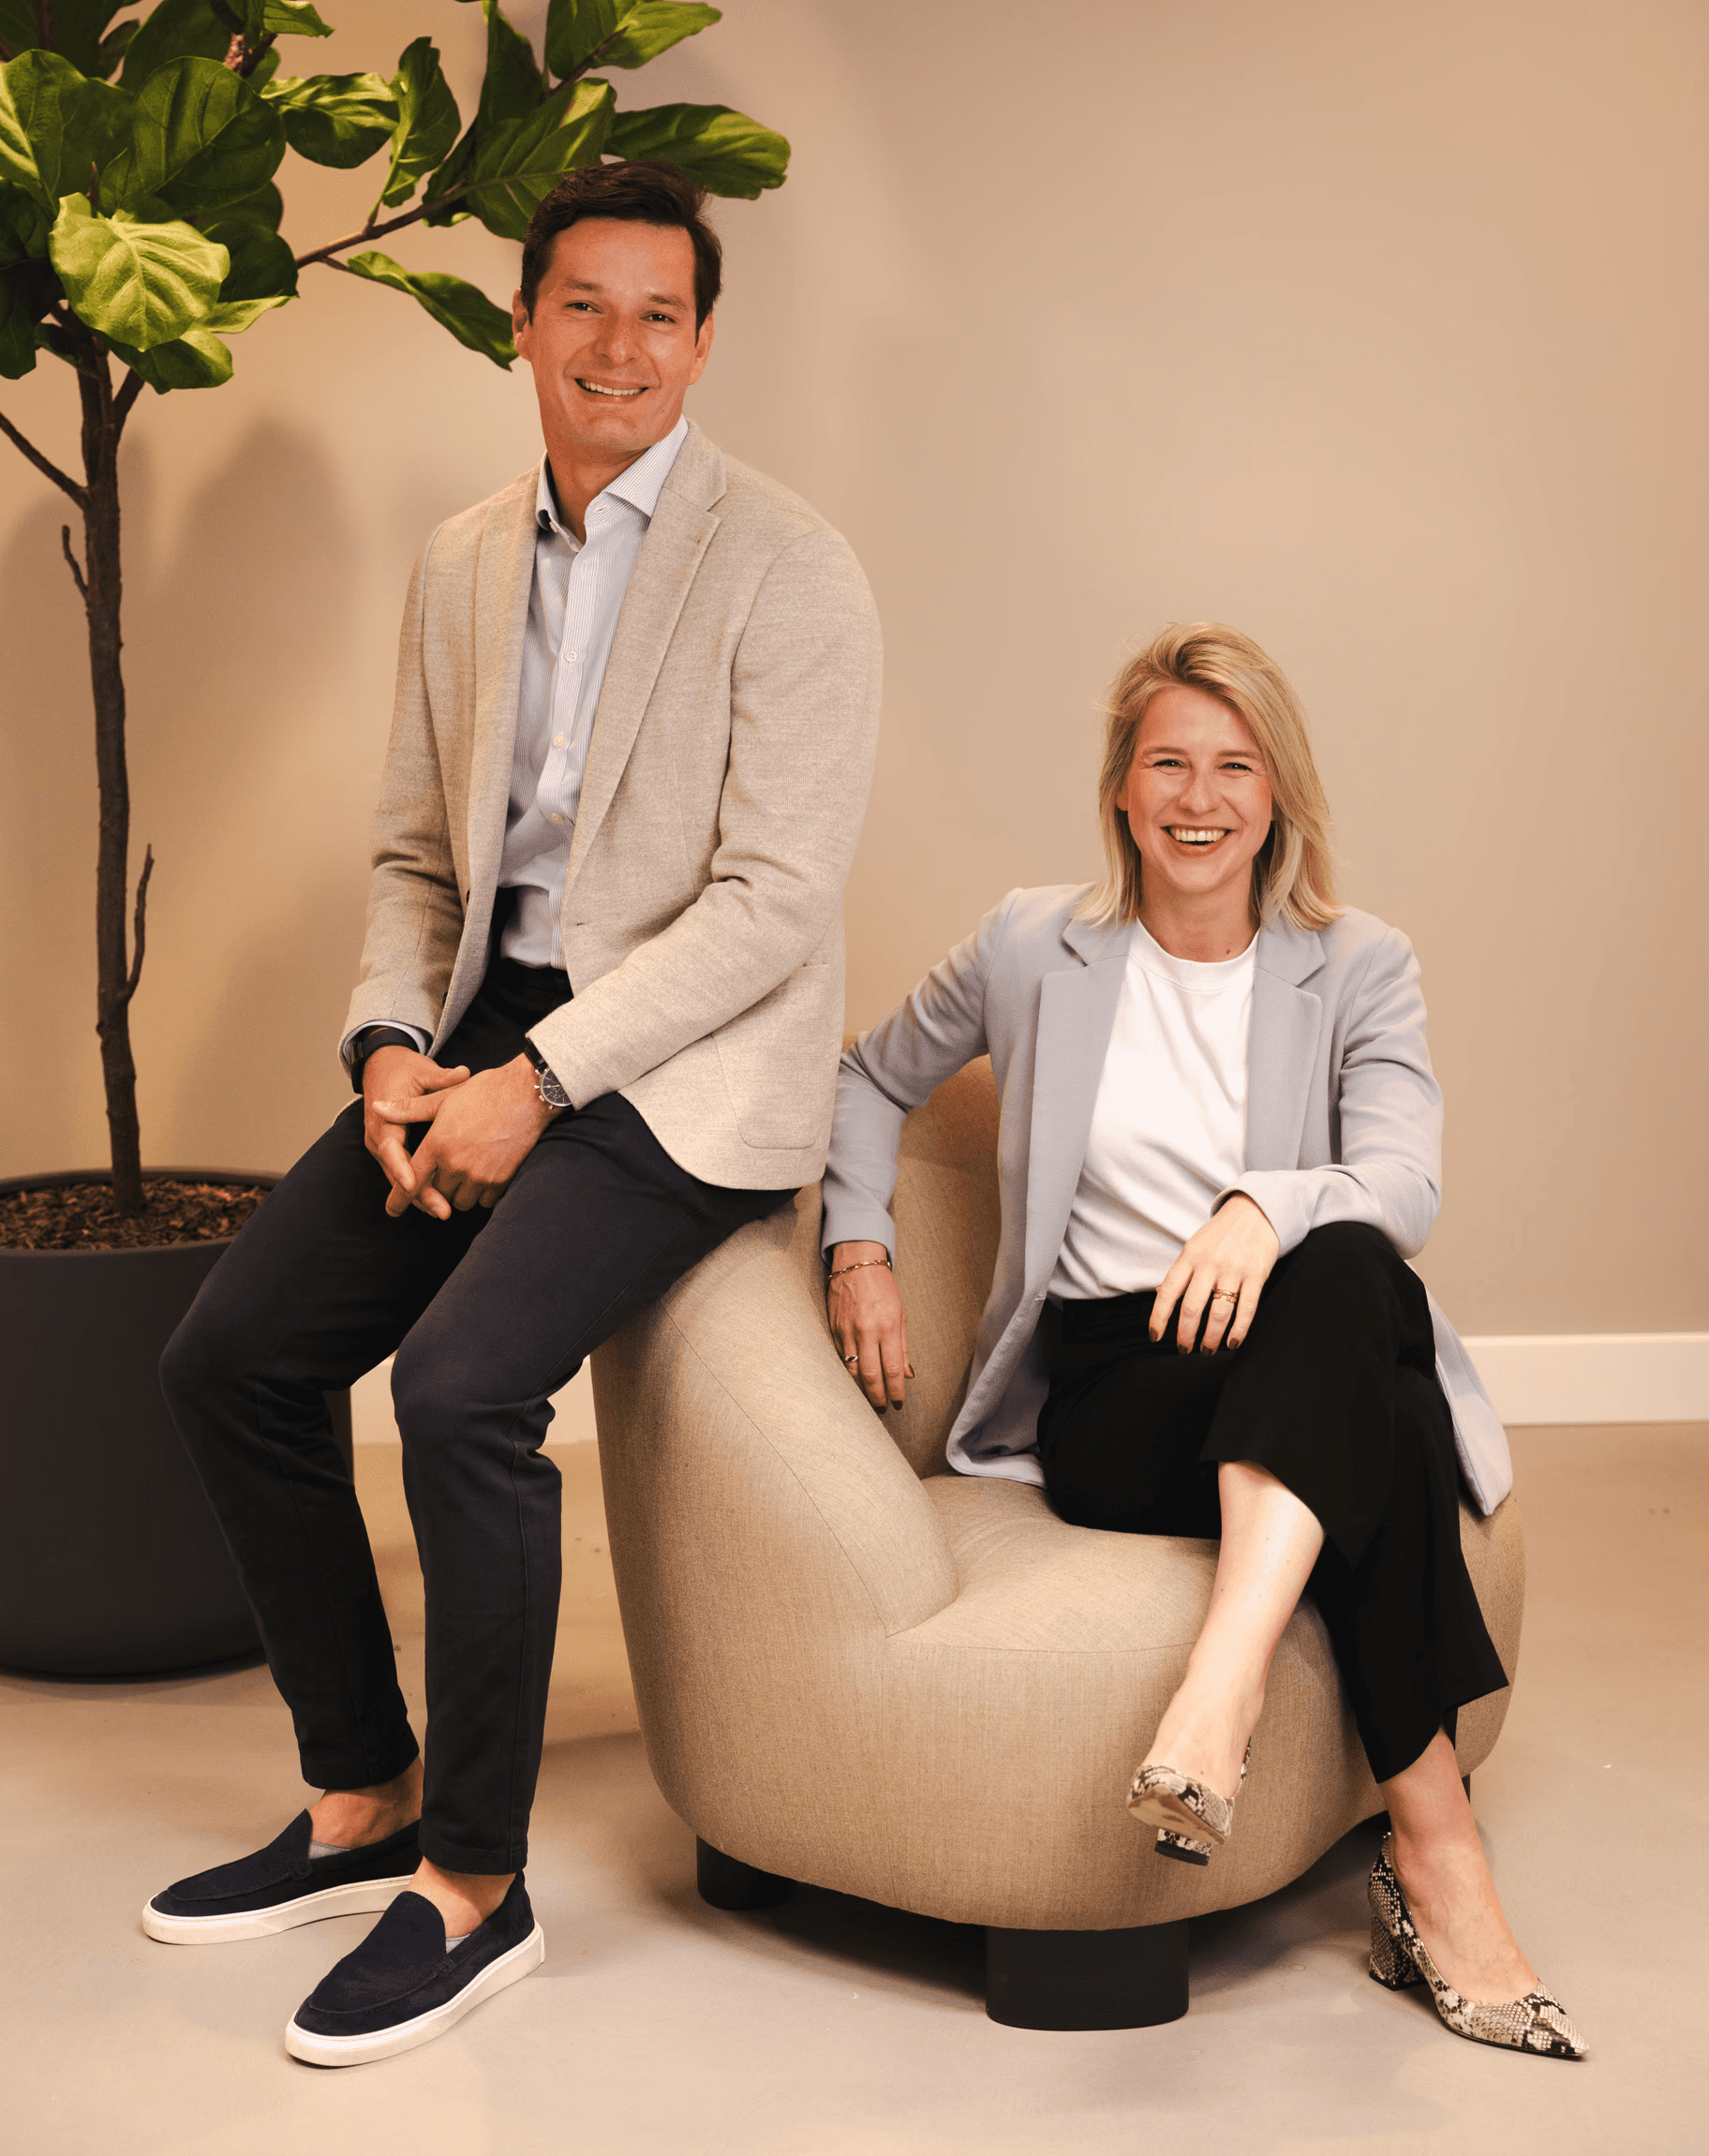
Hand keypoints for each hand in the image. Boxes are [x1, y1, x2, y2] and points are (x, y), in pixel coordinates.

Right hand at [363, 1046, 470, 1216]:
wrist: (382, 1066)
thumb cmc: (404, 1069)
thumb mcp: (423, 1071)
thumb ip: (442, 1077)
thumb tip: (464, 1073)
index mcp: (384, 1116)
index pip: (391, 1147)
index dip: (402, 1167)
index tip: (414, 1184)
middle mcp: (378, 1136)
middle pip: (396, 1171)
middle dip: (418, 1193)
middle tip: (442, 1210)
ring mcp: (382, 1146)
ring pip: (399, 1177)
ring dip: (420, 1196)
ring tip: (443, 1213)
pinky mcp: (390, 1151)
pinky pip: (402, 1174)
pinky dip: (418, 1189)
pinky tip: (437, 1203)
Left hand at [374, 1055, 557, 1218]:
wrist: (528, 1094)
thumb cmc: (485, 1092)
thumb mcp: (443, 1097)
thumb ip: (409, 1109)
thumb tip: (377, 1108)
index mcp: (438, 1143)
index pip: (412, 1180)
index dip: (400, 1198)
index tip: (392, 1210)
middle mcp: (456, 1163)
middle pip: (437, 1192)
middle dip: (437, 1187)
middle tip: (443, 1173)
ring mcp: (480, 1174)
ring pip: (459, 1201)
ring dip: (458, 1193)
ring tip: (463, 1174)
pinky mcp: (501, 1180)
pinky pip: (484, 1201)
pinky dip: (480, 1194)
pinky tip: (483, 1176)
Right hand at [827, 1240, 913, 1409]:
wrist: (856, 1263)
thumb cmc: (883, 1287)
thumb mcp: (901, 1314)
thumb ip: (902, 1346)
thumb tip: (907, 1373)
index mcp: (888, 1326)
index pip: (892, 1368)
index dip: (896, 1390)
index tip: (899, 1402)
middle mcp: (867, 1331)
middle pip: (870, 1375)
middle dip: (877, 1396)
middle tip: (882, 1407)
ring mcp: (847, 1331)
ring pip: (852, 1370)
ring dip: (861, 1388)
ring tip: (869, 1398)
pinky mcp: (834, 1329)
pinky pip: (842, 1357)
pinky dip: (849, 1371)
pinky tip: (855, 1379)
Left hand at [1150, 1193, 1279, 1354]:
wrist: (1255, 1212)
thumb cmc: (1220, 1234)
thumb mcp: (1194, 1247)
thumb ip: (1181, 1272)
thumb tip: (1162, 1295)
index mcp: (1189, 1256)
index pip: (1168, 1291)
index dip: (1159, 1317)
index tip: (1154, 1336)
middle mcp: (1209, 1263)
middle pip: (1192, 1307)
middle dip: (1185, 1334)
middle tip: (1184, 1349)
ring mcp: (1234, 1269)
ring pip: (1218, 1312)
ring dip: (1211, 1337)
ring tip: (1206, 1350)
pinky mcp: (1256, 1275)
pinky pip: (1246, 1309)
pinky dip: (1238, 1330)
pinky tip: (1232, 1342)